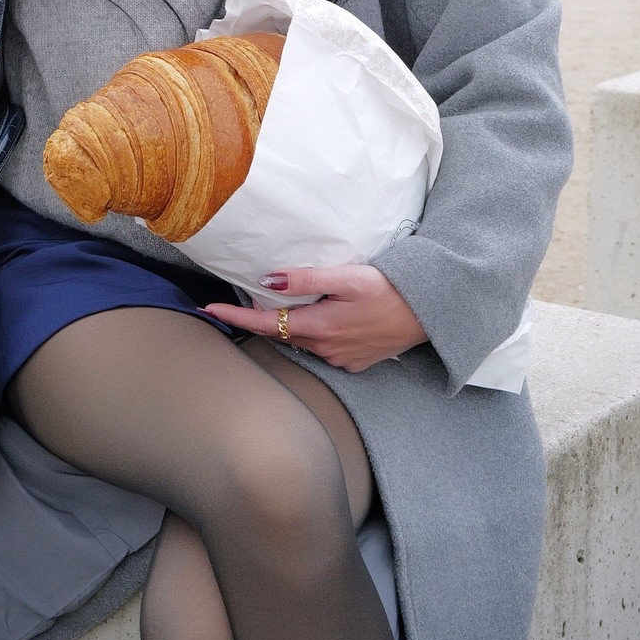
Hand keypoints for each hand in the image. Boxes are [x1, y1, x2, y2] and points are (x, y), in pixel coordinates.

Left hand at [205, 265, 427, 372]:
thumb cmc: (391, 289)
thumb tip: (269, 282)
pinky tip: (322, 319)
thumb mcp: (348, 276)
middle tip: (240, 302)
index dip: (235, 318)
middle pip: (282, 334)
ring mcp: (341, 359)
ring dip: (290, 327)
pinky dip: (314, 335)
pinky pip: (324, 350)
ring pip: (303, 342)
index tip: (208, 310)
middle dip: (261, 321)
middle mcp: (326, 349)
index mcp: (319, 327)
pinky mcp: (355, 362)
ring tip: (281, 306)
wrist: (430, 314)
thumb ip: (307, 279)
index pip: (265, 324)